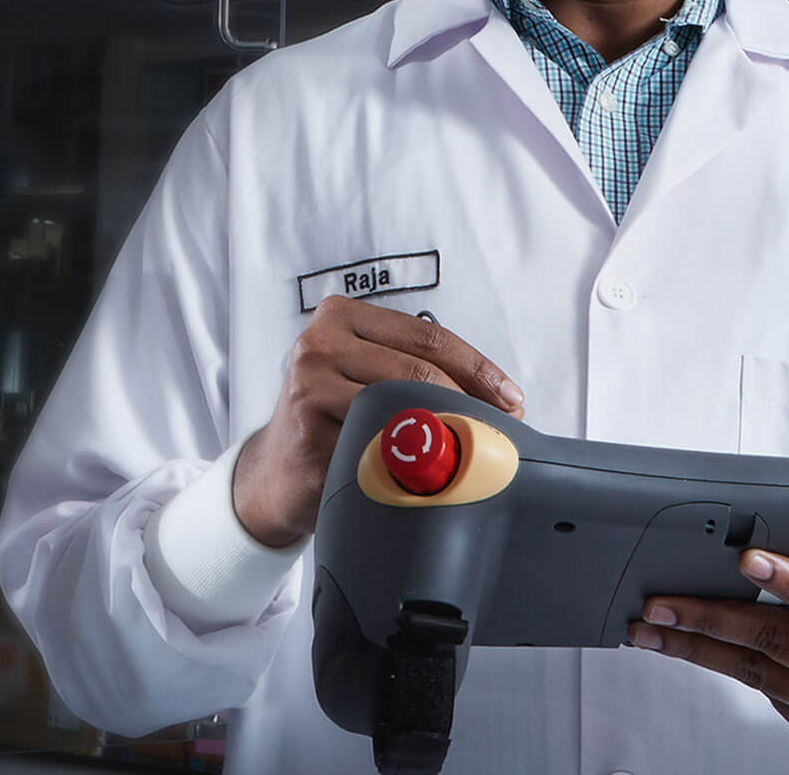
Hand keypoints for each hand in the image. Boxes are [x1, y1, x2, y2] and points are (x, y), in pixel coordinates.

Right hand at [226, 296, 522, 546]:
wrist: (278, 472)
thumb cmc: (335, 422)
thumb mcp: (369, 378)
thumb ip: (416, 371)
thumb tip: (503, 401)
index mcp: (342, 316)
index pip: (427, 335)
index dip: (477, 367)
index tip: (510, 397)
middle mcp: (320, 341)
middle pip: (418, 367)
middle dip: (472, 400)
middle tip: (501, 429)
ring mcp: (309, 382)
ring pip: (401, 401)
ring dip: (446, 428)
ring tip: (472, 449)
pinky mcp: (307, 428)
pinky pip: (376, 441)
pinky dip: (411, 458)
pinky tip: (429, 470)